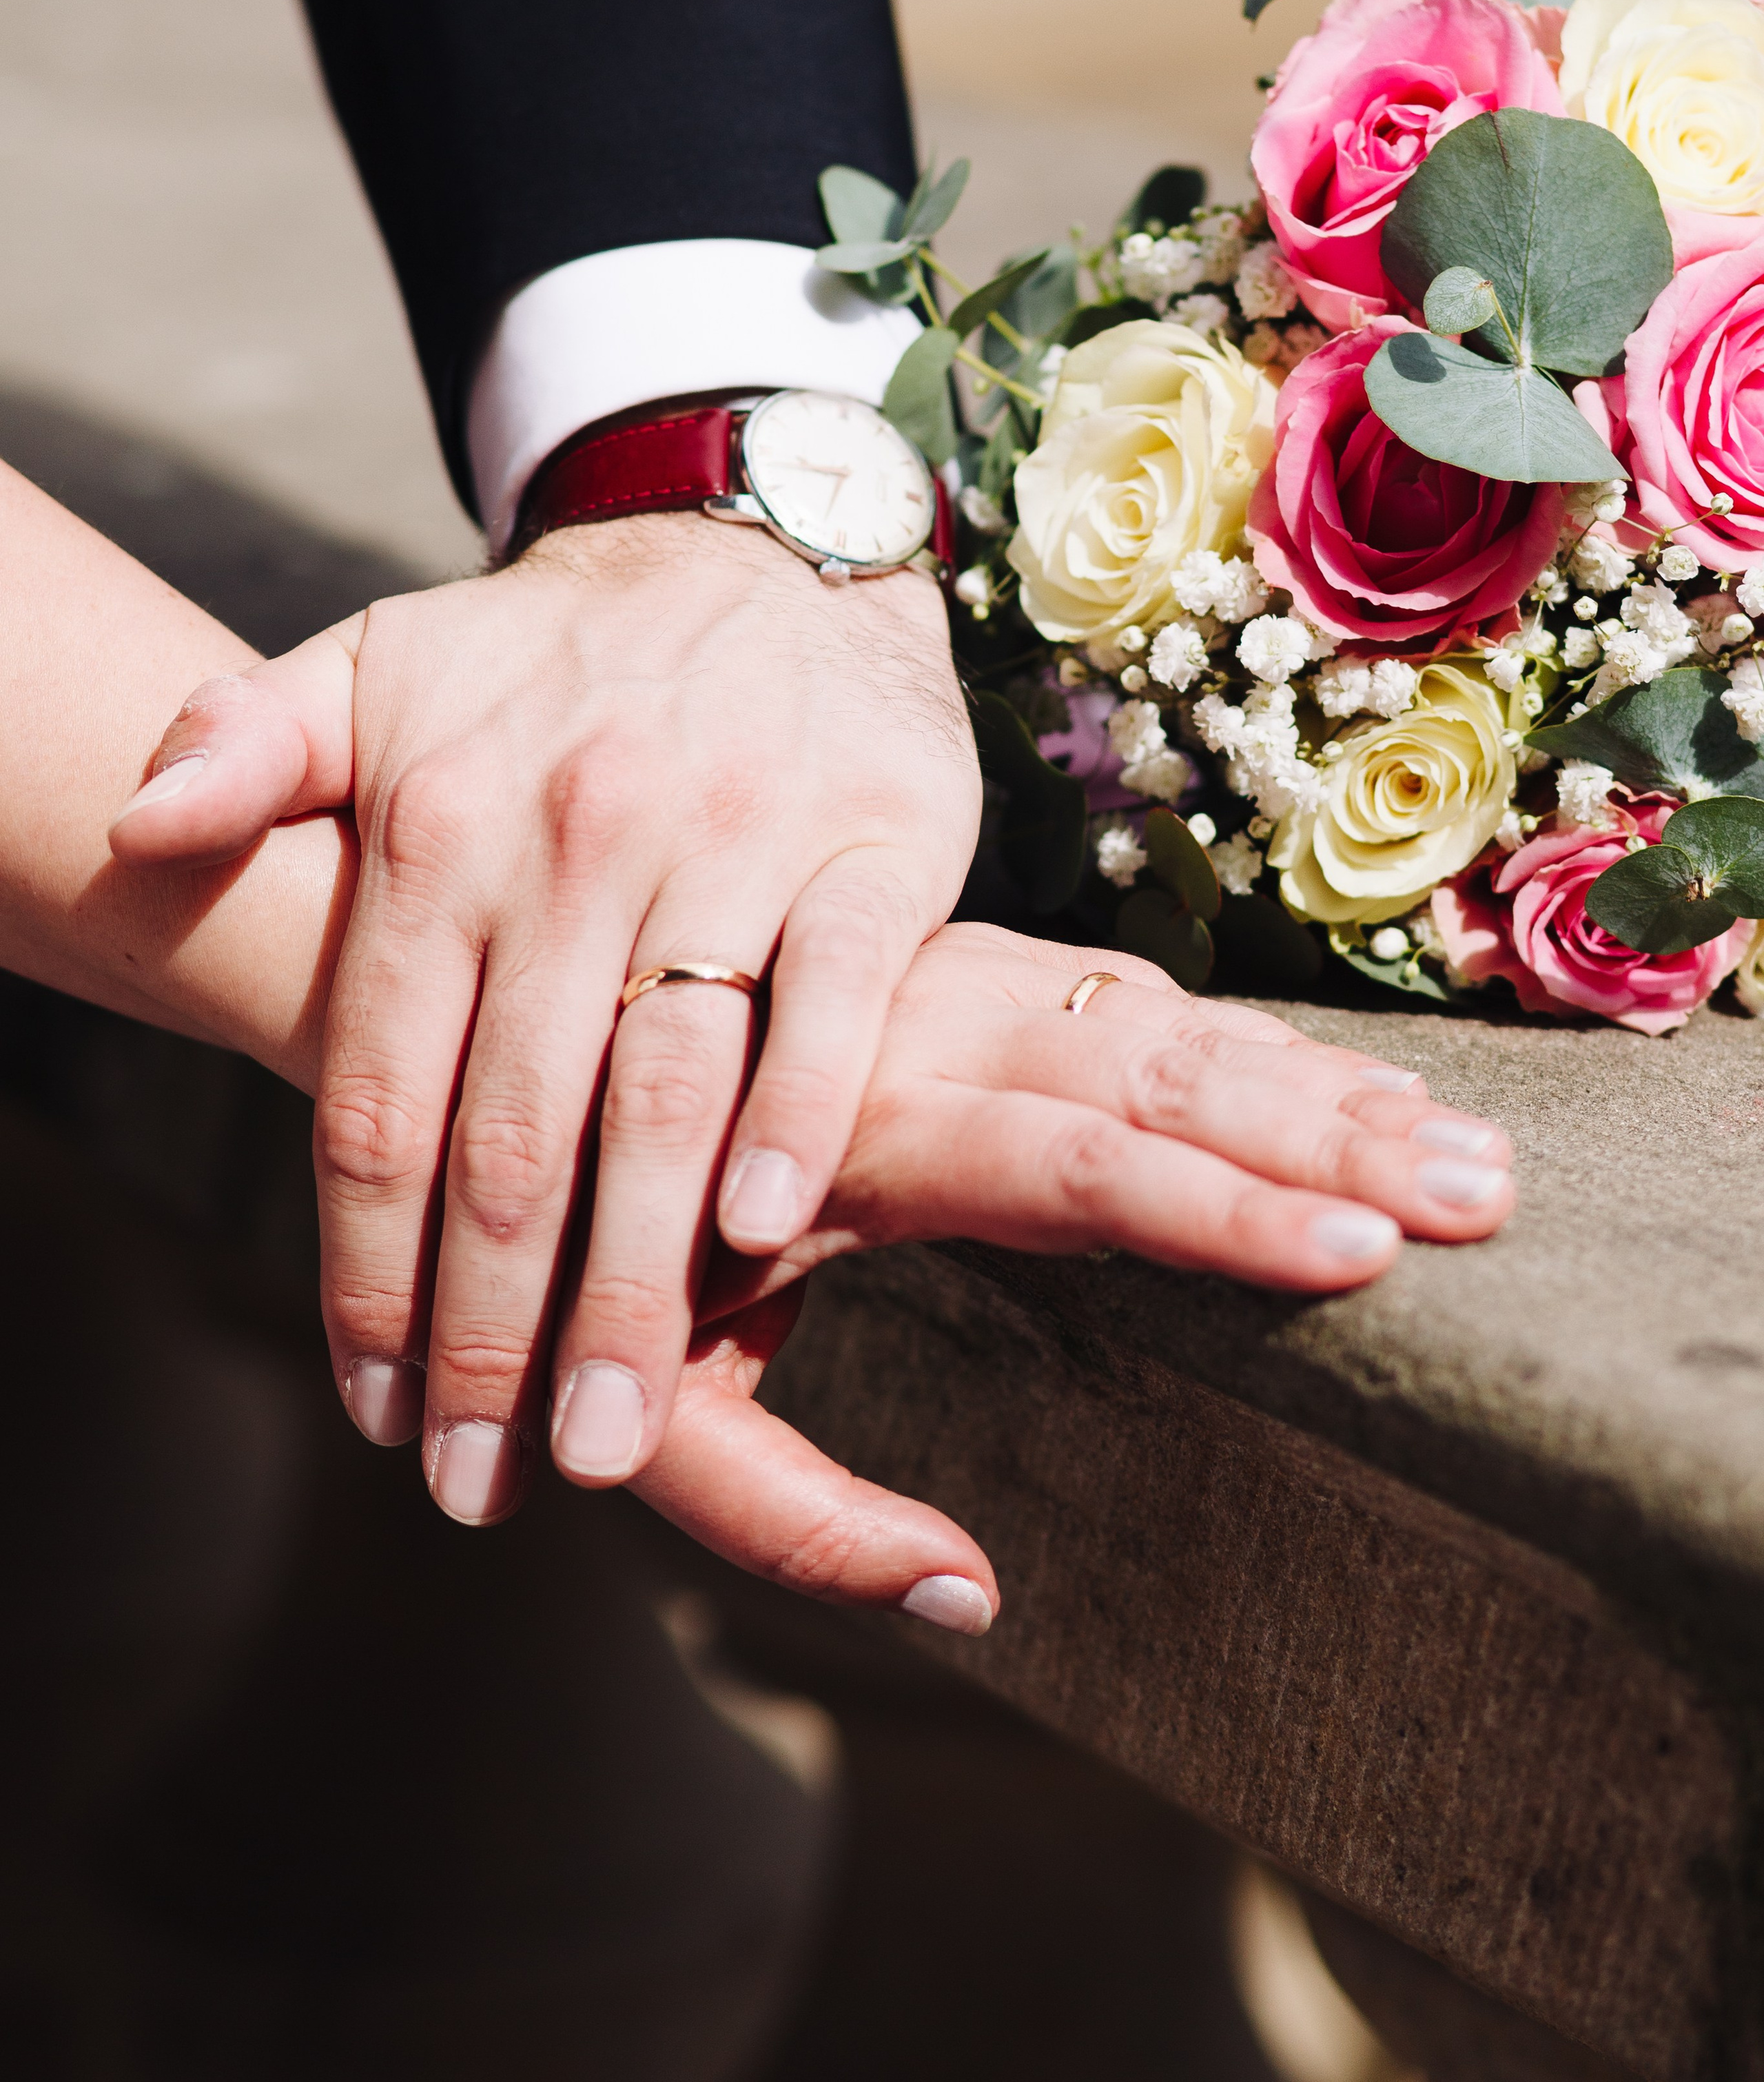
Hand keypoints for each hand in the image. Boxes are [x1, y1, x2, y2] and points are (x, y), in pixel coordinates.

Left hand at [111, 512, 978, 1519]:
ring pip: (666, 1092)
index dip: (365, 1270)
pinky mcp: (872, 845)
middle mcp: (578, 838)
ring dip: (636, 1284)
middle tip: (477, 1482)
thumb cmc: (553, 656)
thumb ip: (247, 748)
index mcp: (446, 825)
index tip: (369, 1406)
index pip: (383, 1090)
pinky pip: (831, 999)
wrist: (755, 541)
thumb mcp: (377, 670)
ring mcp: (733, 842)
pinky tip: (766, 1240)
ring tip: (608, 1438)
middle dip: (488, 1330)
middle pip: (516, 1131)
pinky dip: (800, 1119)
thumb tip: (128, 824)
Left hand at [626, 922, 1514, 1631]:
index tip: (1356, 1259)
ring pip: (1157, 1023)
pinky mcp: (966, 975)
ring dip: (1316, 1090)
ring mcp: (944, 989)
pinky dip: (1253, 1050)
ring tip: (1463, 1149)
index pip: (1061, 1164)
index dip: (1211, 1210)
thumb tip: (970, 1597)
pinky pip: (1130, 1001)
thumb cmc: (579, 1272)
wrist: (522, 1061)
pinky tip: (1361, 1094)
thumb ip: (787, 1519)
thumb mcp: (647, 1419)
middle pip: (1143, 1074)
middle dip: (1321, 1141)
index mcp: (840, 1133)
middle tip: (1474, 1195)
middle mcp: (908, 1031)